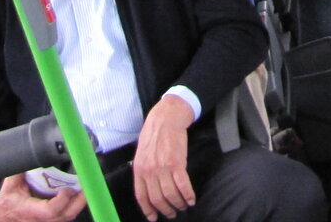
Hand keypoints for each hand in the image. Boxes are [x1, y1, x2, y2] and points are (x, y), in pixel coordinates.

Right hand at [0, 175, 84, 221]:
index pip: (49, 211)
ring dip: (79, 202)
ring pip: (68, 217)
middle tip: (87, 184)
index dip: (62, 201)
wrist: (3, 214)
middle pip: (64, 216)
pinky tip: (80, 194)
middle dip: (79, 201)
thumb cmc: (8, 199)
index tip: (67, 188)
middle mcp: (39, 219)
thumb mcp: (11, 182)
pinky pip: (67, 217)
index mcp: (28, 209)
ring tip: (87, 186)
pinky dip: (75, 205)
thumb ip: (21, 168)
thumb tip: (31, 151)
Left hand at [132, 95, 195, 219]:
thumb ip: (143, 169)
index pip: (142, 196)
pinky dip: (188, 195)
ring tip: (183, 206)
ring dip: (178, 204)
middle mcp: (149, 171)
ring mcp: (163, 168)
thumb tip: (148, 185)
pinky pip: (183, 185)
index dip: (148, 209)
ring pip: (171, 194)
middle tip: (173, 213)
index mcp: (139, 169)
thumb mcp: (142, 152)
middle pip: (158, 198)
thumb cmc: (154, 132)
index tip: (154, 217)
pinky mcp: (177, 163)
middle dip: (166, 209)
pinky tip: (191, 199)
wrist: (166, 117)